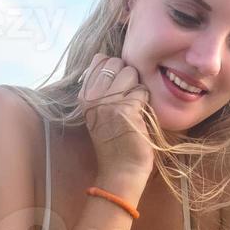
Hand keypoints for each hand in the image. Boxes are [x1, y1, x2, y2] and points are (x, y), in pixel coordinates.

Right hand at [79, 53, 153, 177]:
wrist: (121, 170)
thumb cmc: (115, 140)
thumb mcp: (99, 111)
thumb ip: (102, 86)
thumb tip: (109, 59)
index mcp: (84, 95)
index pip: (100, 60)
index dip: (115, 70)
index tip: (117, 89)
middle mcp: (92, 97)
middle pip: (117, 64)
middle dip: (128, 77)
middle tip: (127, 100)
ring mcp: (107, 103)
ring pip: (131, 73)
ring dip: (137, 88)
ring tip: (133, 107)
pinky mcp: (125, 110)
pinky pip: (142, 90)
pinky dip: (145, 101)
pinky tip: (139, 116)